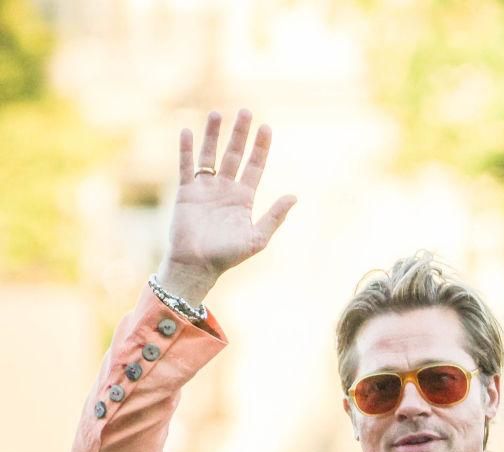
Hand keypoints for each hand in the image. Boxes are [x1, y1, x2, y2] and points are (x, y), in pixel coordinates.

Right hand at [157, 108, 296, 298]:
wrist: (196, 265)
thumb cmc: (227, 256)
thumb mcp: (257, 238)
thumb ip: (274, 217)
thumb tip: (294, 196)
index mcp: (243, 199)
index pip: (255, 166)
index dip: (261, 147)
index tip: (266, 127)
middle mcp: (225, 190)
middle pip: (234, 154)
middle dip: (240, 134)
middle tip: (245, 111)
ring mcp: (205, 189)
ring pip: (210, 155)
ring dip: (213, 135)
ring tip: (217, 113)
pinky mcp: (186, 192)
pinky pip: (186, 165)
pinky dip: (186, 149)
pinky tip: (188, 131)